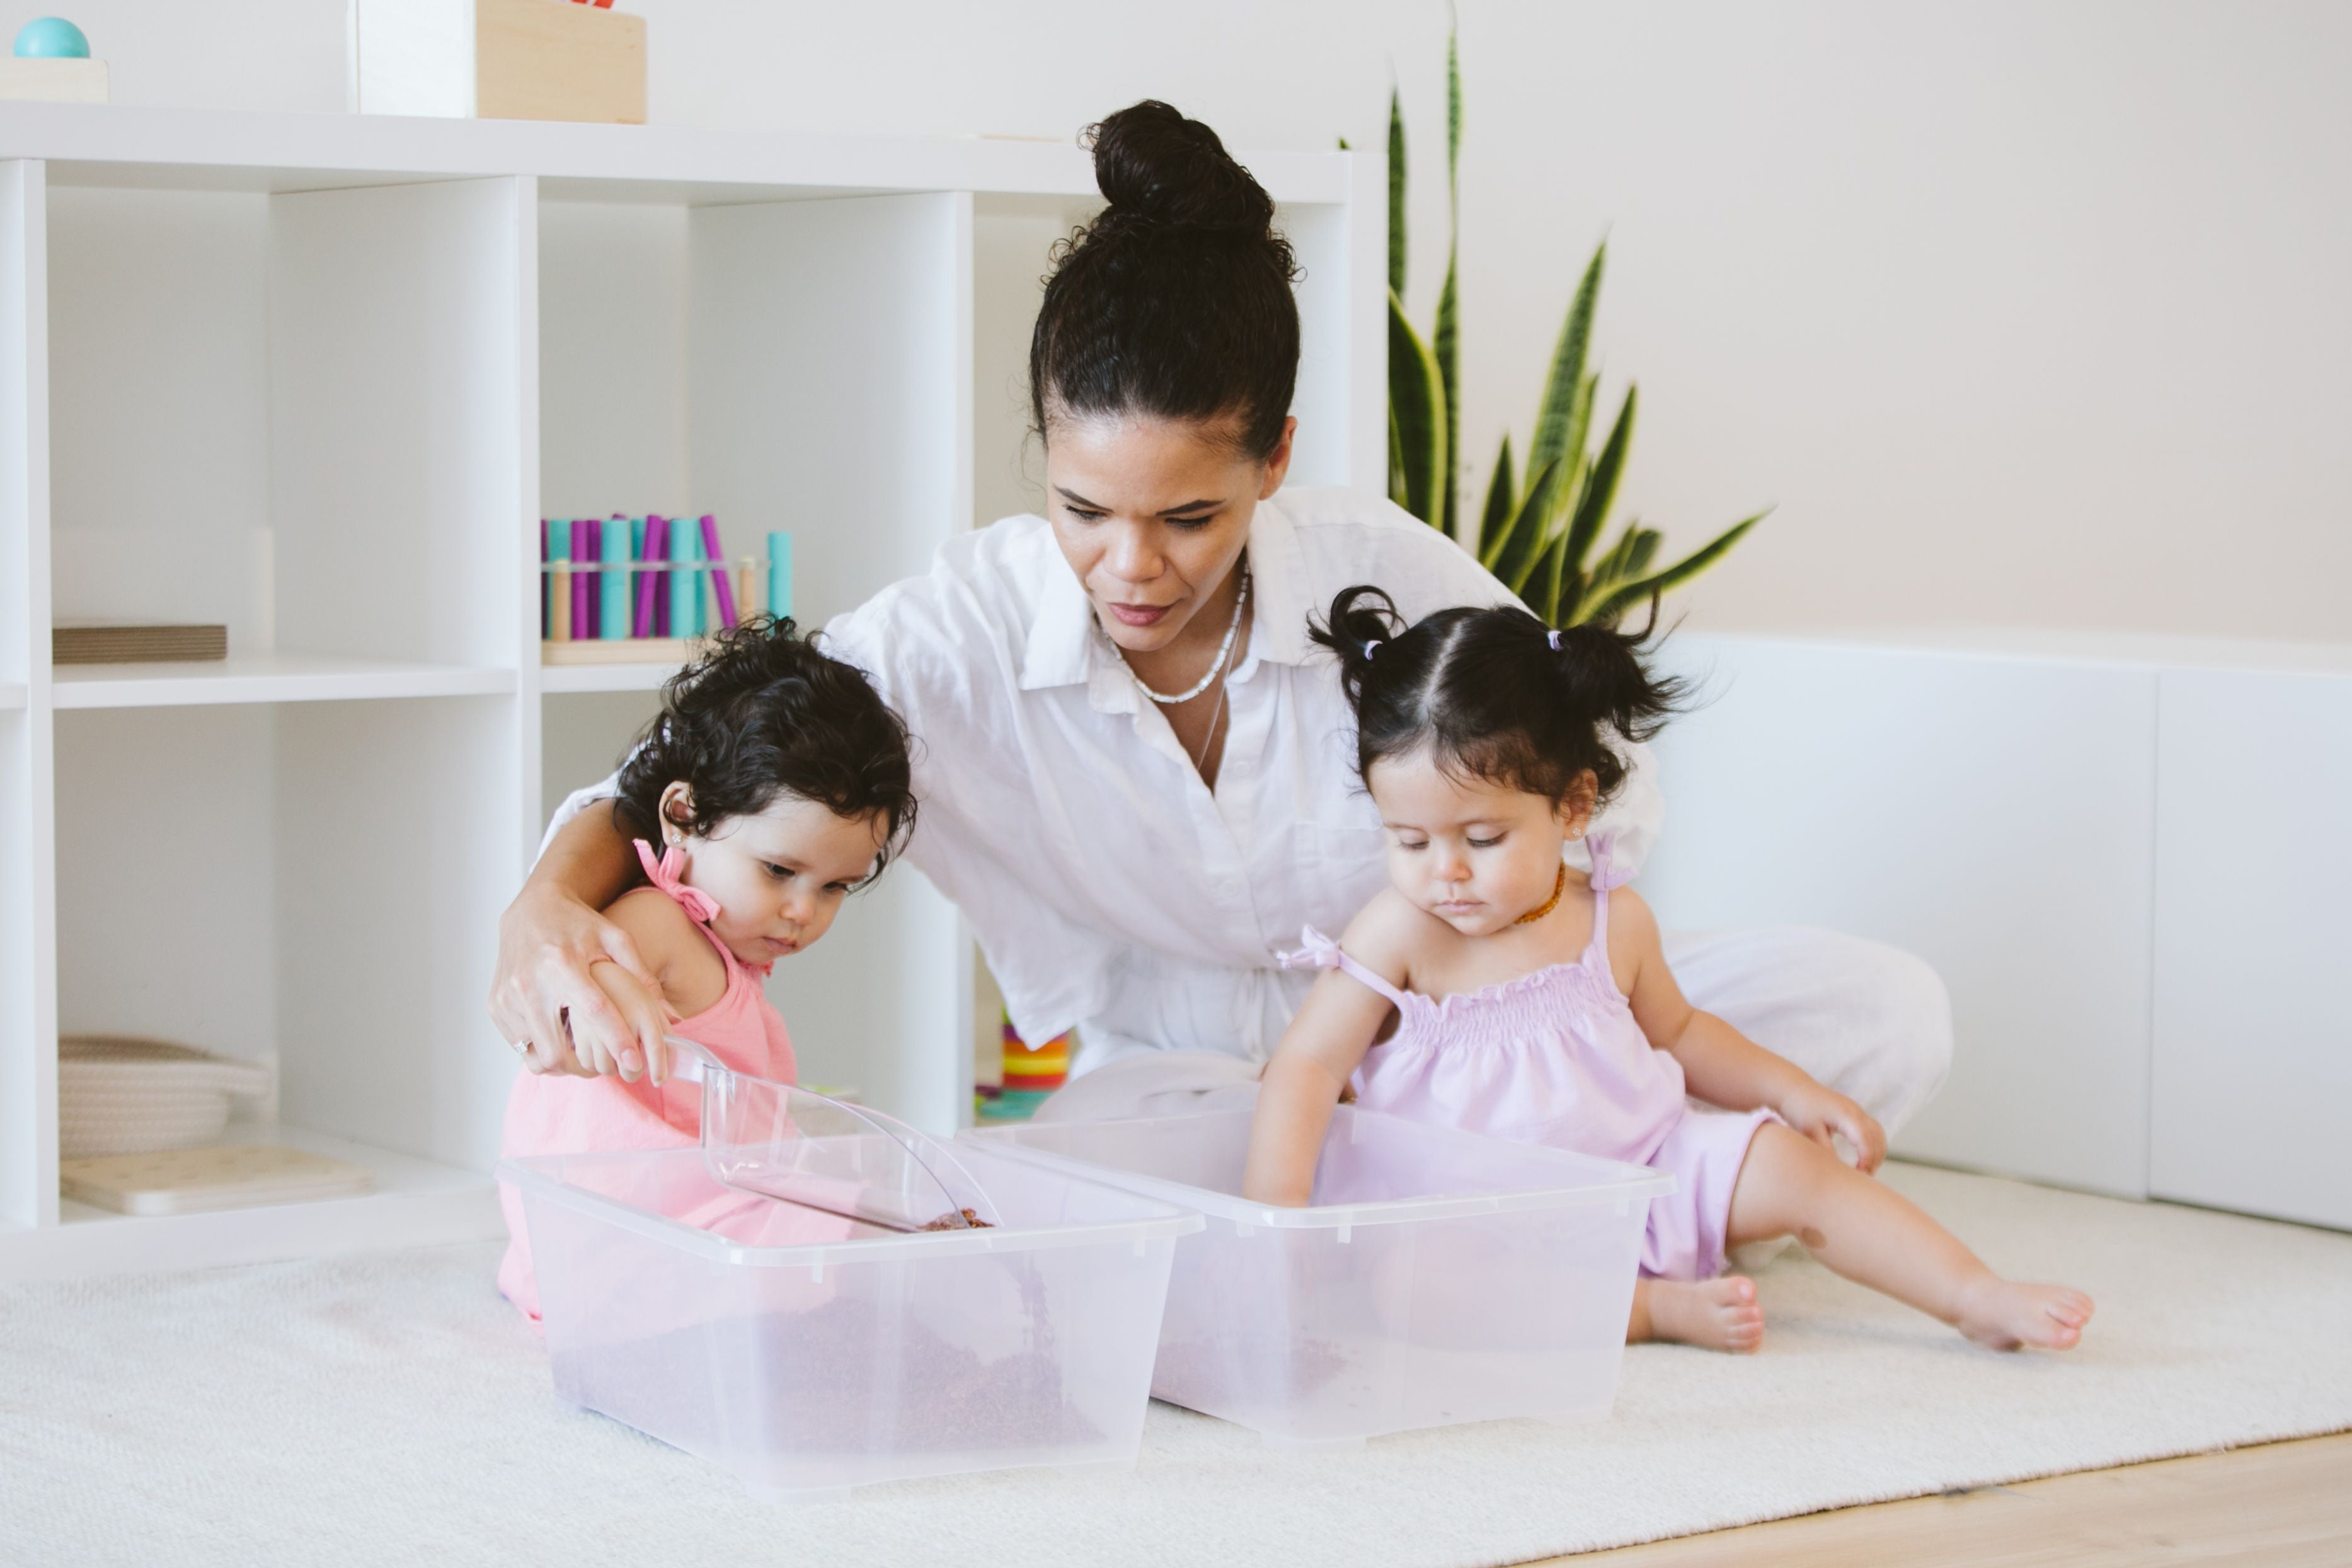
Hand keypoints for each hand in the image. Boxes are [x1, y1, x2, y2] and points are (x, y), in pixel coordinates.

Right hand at [490, 882, 666, 1080]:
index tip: (634, 1062)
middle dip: (586, 1067)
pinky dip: (542, 1051)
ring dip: (564, 1062)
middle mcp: (529, 983)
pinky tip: (560, 1037)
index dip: (616, 1040)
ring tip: (584, 1054)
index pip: (594, 1012)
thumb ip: (641, 976)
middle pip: (558, 1049)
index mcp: (563, 964)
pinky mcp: (495, 1006)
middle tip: (606, 1066)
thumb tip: (670, 1015)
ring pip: (537, 1056)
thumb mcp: (614, 939)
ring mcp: (507, 998)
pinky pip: (521, 1047)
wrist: (530, 910)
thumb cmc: (578, 925)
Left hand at [1777, 1080, 1886, 1172]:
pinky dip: (1874, 1144)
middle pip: (1876, 1137)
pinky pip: (1873, 1129)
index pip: (1864, 1139)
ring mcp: (1857, 1110)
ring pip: (1878, 1133)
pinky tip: (1865, 1158)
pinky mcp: (1855, 1112)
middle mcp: (1855, 1110)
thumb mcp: (1809, 1131)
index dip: (1865, 1159)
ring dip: (1877, 1152)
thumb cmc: (1800, 1109)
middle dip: (1874, 1159)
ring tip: (1867, 1171)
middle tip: (1864, 1178)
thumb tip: (1838, 1169)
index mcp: (1845, 1114)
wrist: (1795, 1088)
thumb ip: (1825, 1149)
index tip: (1860, 1175)